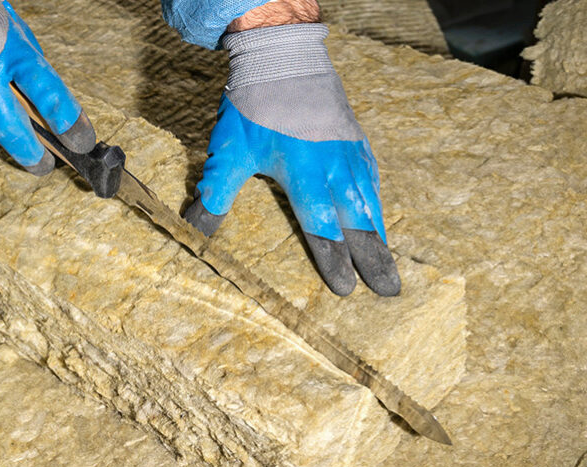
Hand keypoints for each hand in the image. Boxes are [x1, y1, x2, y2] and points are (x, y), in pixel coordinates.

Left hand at [183, 23, 399, 296]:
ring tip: (391, 264)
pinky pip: (371, 175)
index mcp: (303, 175)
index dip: (333, 260)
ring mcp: (348, 152)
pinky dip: (377, 200)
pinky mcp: (354, 137)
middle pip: (357, 221)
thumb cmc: (254, 104)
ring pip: (370, 201)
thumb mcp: (229, 151)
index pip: (321, 227)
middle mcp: (333, 168)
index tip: (345, 289)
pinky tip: (380, 213)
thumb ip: (215, 193)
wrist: (282, 55)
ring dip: (381, 235)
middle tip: (389, 291)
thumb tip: (195, 231)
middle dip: (372, 258)